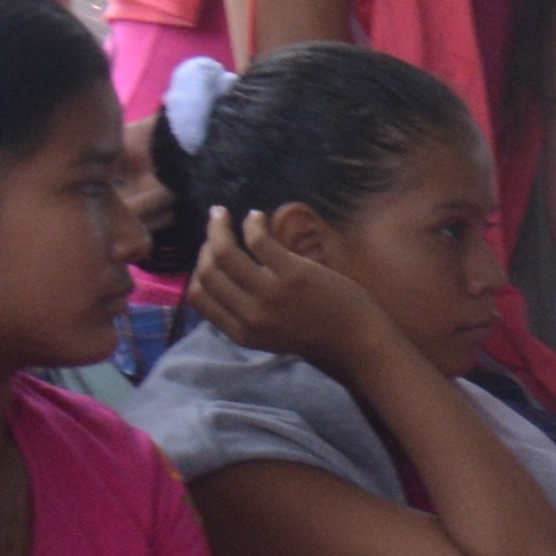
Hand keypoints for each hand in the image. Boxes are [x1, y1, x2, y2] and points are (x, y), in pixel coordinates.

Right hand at [183, 209, 402, 371]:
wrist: (359, 341)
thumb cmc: (318, 333)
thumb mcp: (270, 334)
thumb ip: (245, 313)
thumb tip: (221, 276)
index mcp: (241, 333)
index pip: (198, 297)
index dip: (196, 271)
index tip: (207, 254)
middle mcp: (250, 315)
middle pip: (208, 272)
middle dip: (206, 244)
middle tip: (215, 227)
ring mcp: (270, 295)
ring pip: (224, 252)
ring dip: (218, 227)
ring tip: (223, 214)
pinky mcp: (293, 275)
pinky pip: (258, 241)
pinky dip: (252, 223)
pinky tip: (256, 217)